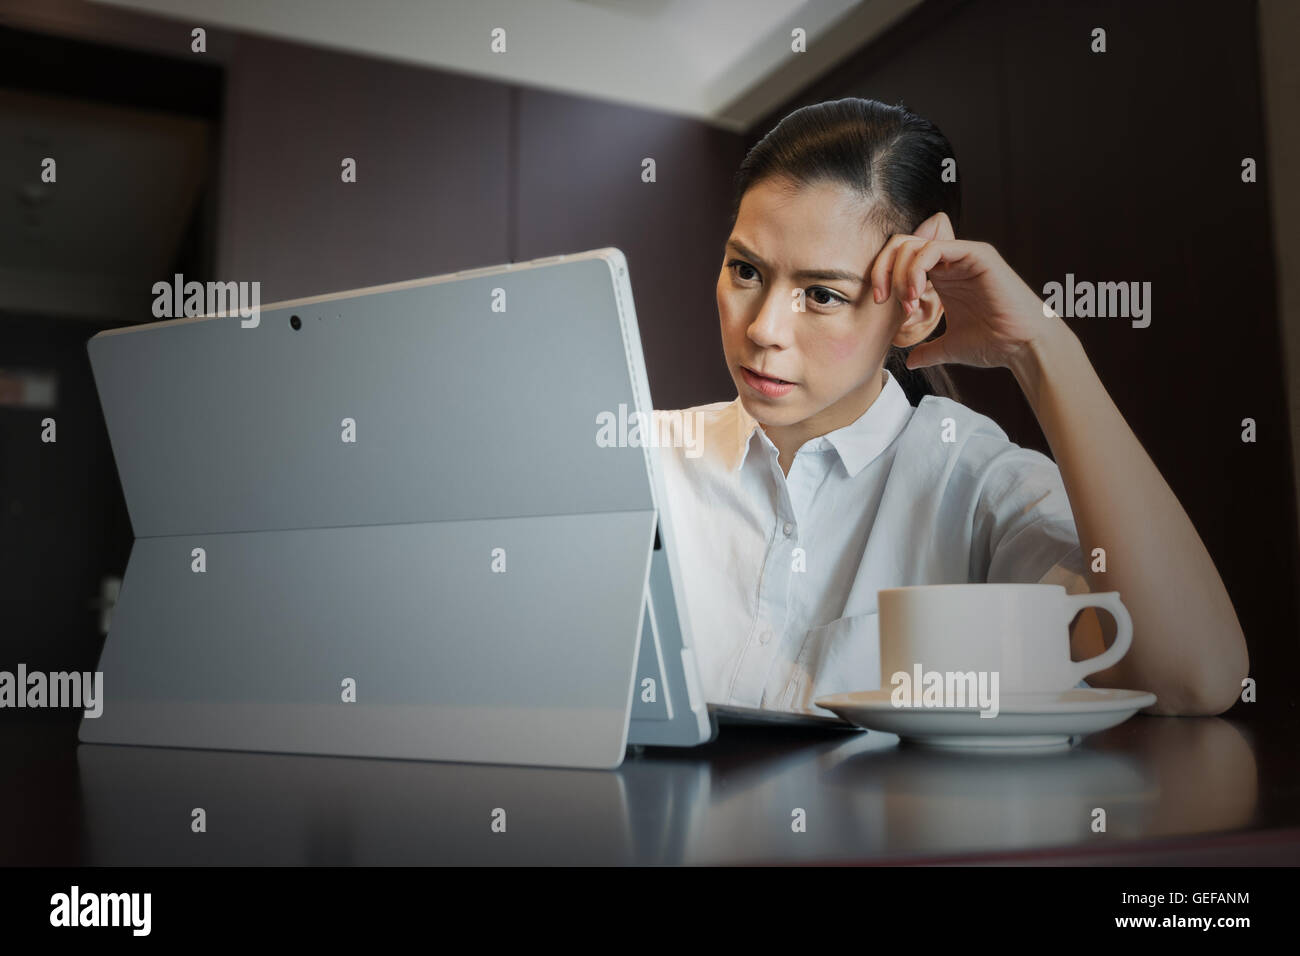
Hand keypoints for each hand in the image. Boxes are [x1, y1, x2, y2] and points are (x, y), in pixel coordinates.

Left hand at [869, 211, 1065, 371]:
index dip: (883, 275)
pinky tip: (916, 293)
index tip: (878, 302)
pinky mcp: (976, 254)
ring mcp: (963, 255)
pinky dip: (917, 269)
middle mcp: (952, 261)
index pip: (901, 259)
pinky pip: (935, 249)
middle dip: (883, 269)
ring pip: (914, 245)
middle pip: (902, 245)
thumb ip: (929, 350)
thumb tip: (910, 361)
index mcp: (943, 277)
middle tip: (881, 298)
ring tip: (906, 302)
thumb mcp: (951, 347)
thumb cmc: (994, 345)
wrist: (1022, 347)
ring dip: (900, 272)